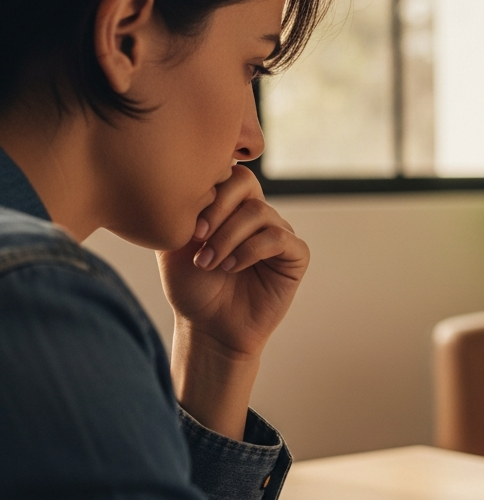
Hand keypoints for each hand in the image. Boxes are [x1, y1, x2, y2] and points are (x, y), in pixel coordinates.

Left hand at [158, 165, 309, 438]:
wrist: (207, 327)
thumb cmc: (191, 287)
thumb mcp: (174, 244)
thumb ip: (181, 211)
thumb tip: (195, 186)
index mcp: (230, 205)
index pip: (226, 172)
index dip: (207, 192)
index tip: (188, 228)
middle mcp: (256, 214)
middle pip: (245, 183)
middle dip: (218, 210)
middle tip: (198, 239)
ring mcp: (278, 233)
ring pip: (259, 213)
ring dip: (229, 237)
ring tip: (210, 263)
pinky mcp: (294, 256)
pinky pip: (278, 238)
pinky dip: (250, 250)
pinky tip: (231, 267)